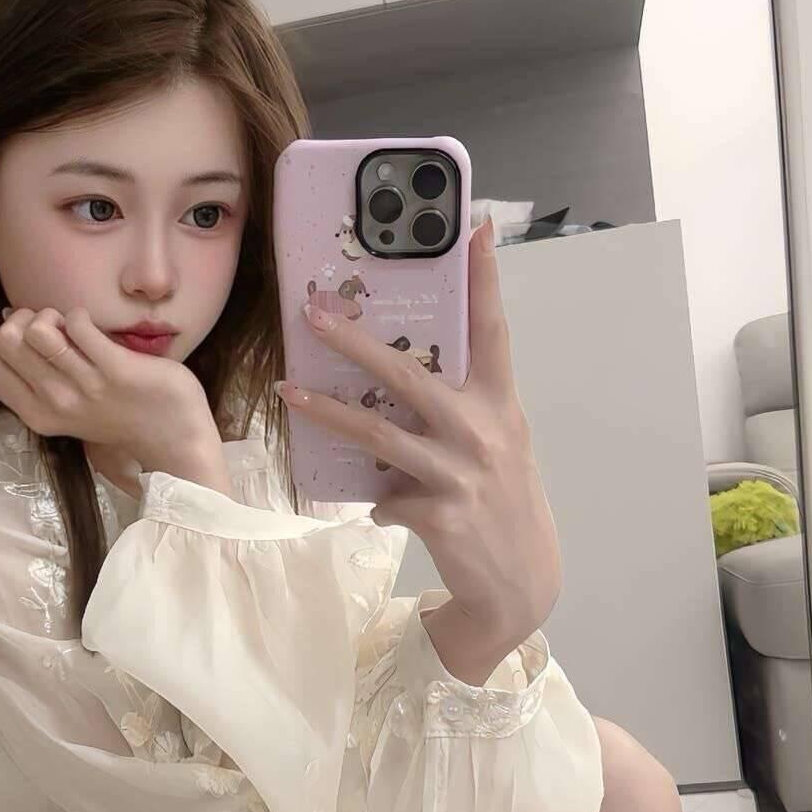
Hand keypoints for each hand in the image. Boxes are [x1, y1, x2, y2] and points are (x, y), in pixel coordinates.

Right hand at [0, 306, 222, 478]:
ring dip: (54, 315)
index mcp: (39, 415)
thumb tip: (11, 319)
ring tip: (73, 326)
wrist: (172, 438)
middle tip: (53, 326)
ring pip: (39, 332)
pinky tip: (94, 328)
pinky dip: (80, 316)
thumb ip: (39, 370)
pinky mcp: (117, 371)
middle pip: (7, 342)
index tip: (30, 340)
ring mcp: (86, 388)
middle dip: (26, 320)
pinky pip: (79, 325)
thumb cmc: (119, 413)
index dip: (4, 342)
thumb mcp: (68, 403)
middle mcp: (56, 404)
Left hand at [277, 218, 561, 648]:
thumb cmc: (501, 505)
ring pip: (378, 433)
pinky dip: (376, 500)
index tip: (475, 225)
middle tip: (314, 312)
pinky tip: (382, 508)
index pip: (492, 330)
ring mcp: (460, 474)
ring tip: (290, 391)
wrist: (521, 586)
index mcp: (501, 406)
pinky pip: (384, 496)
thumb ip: (461, 411)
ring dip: (327, 411)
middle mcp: (483, 432)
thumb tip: (397, 382)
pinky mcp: (438, 515)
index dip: (484, 278)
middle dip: (355, 341)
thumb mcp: (497, 447)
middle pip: (408, 375)